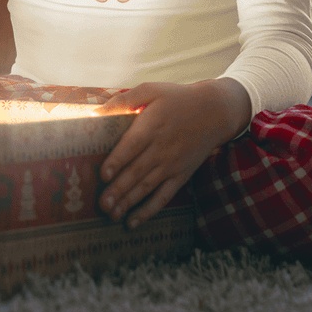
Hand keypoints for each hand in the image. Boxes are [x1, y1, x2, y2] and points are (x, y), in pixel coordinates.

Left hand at [96, 78, 251, 227]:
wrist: (215, 111)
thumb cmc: (178, 98)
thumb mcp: (151, 89)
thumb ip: (124, 99)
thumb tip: (97, 112)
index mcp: (151, 126)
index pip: (131, 146)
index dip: (117, 161)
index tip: (104, 175)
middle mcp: (161, 149)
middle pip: (136, 172)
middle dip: (118, 190)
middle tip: (101, 204)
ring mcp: (172, 165)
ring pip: (147, 187)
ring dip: (128, 203)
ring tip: (111, 215)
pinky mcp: (181, 175)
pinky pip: (163, 196)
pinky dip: (148, 210)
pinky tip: (133, 222)